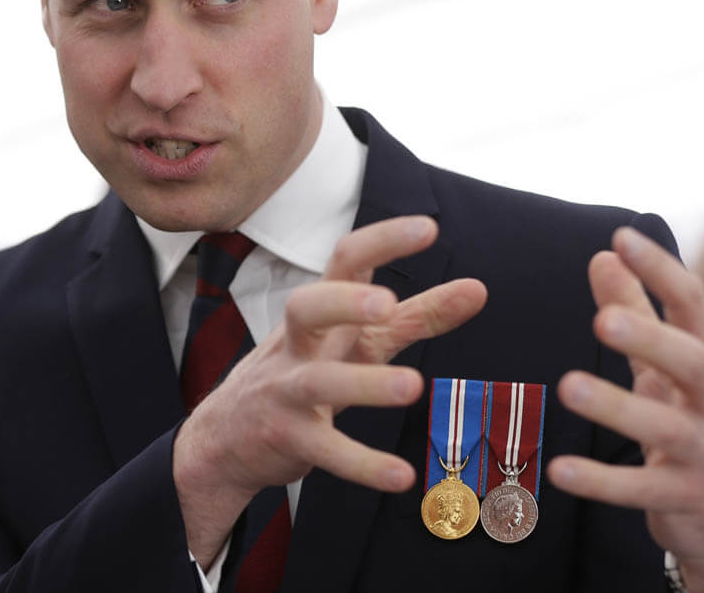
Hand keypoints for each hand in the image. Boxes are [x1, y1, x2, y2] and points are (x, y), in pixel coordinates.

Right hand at [173, 215, 486, 566]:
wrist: (225, 436)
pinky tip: (401, 475)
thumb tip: (478, 289)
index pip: (344, 261)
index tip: (428, 228)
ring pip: (318, 381)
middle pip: (306, 306)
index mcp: (321, 314)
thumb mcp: (359, 340)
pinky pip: (324, 449)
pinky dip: (362, 464)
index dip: (383, 241)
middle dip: (343, 301)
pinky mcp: (288, 438)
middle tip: (386, 305)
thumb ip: (418, 316)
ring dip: (364, 384)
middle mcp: (299, 344)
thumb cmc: (305, 372)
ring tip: (413, 387)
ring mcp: (288, 390)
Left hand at [548, 227, 703, 592]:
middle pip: (694, 363)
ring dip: (616, 408)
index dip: (661, 270)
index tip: (622, 236)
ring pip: (667, 429)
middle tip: (603, 320)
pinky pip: (642, 490)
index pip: (694, 306)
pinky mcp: (685, 498)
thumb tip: (603, 255)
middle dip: (652, 339)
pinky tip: (560, 469)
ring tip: (568, 387)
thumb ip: (635, 312)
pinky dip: (602, 482)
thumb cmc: (689, 422)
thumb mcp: (664, 367)